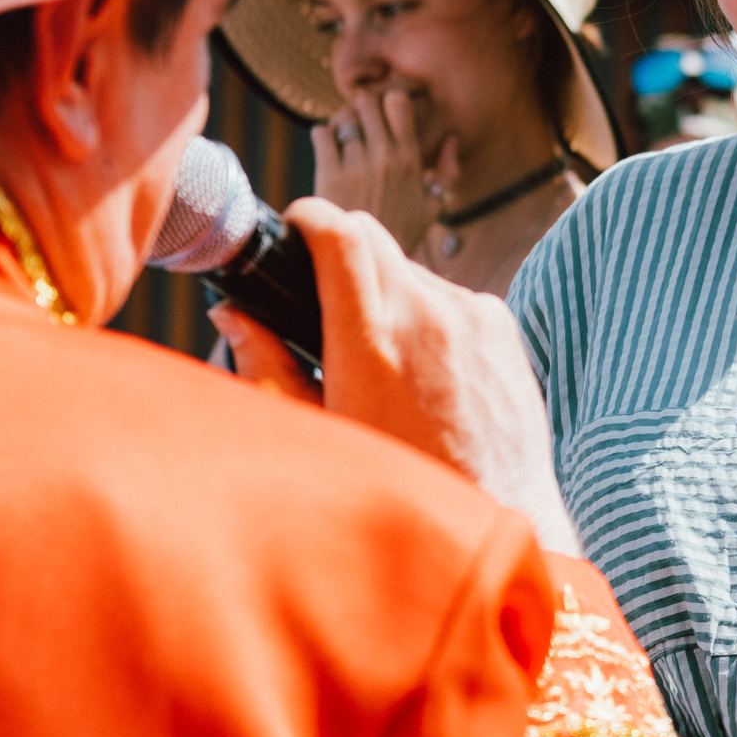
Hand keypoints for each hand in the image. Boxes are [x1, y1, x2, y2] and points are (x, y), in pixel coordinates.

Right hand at [219, 198, 577, 554]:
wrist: (496, 518)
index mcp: (371, 343)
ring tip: (377, 353)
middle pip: (373, 238)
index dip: (309, 218)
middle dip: (341, 252)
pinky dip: (429, 315)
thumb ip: (268, 368)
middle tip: (320, 292)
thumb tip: (233, 316)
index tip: (295, 228)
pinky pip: (453, 297)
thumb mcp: (320, 434)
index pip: (340, 235)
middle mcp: (428, 318)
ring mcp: (473, 318)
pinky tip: (423, 370)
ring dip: (387, 290)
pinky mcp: (503, 328)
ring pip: (413, 269)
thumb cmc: (399, 489)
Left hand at [313, 87, 435, 256]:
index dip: (386, 101)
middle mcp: (386, 158)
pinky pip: (320, 134)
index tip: (380, 114)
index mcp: (411, 160)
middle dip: (360, 109)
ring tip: (340, 137)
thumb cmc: (399, 233)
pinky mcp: (330, 175)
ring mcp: (357, 165)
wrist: (366, 260)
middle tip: (357, 124)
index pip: (398, 103)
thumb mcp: (431, 207)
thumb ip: (446, 172)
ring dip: (339, 123)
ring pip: (342, 117)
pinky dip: (321, 136)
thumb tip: (452, 139)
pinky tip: (326, 148)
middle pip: (366, 103)